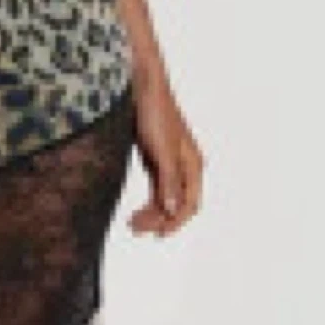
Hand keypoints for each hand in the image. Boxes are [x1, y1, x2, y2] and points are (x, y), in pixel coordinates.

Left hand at [129, 67, 203, 237]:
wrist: (142, 89)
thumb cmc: (156, 115)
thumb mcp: (162, 151)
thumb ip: (168, 181)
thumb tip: (174, 210)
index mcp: (193, 166)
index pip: (190, 204)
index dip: (176, 222)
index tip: (159, 235)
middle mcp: (185, 168)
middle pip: (176, 204)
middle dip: (158, 219)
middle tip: (135, 229)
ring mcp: (170, 164)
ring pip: (164, 198)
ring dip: (150, 213)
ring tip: (130, 224)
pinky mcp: (156, 160)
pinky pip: (155, 189)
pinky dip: (146, 202)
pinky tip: (134, 211)